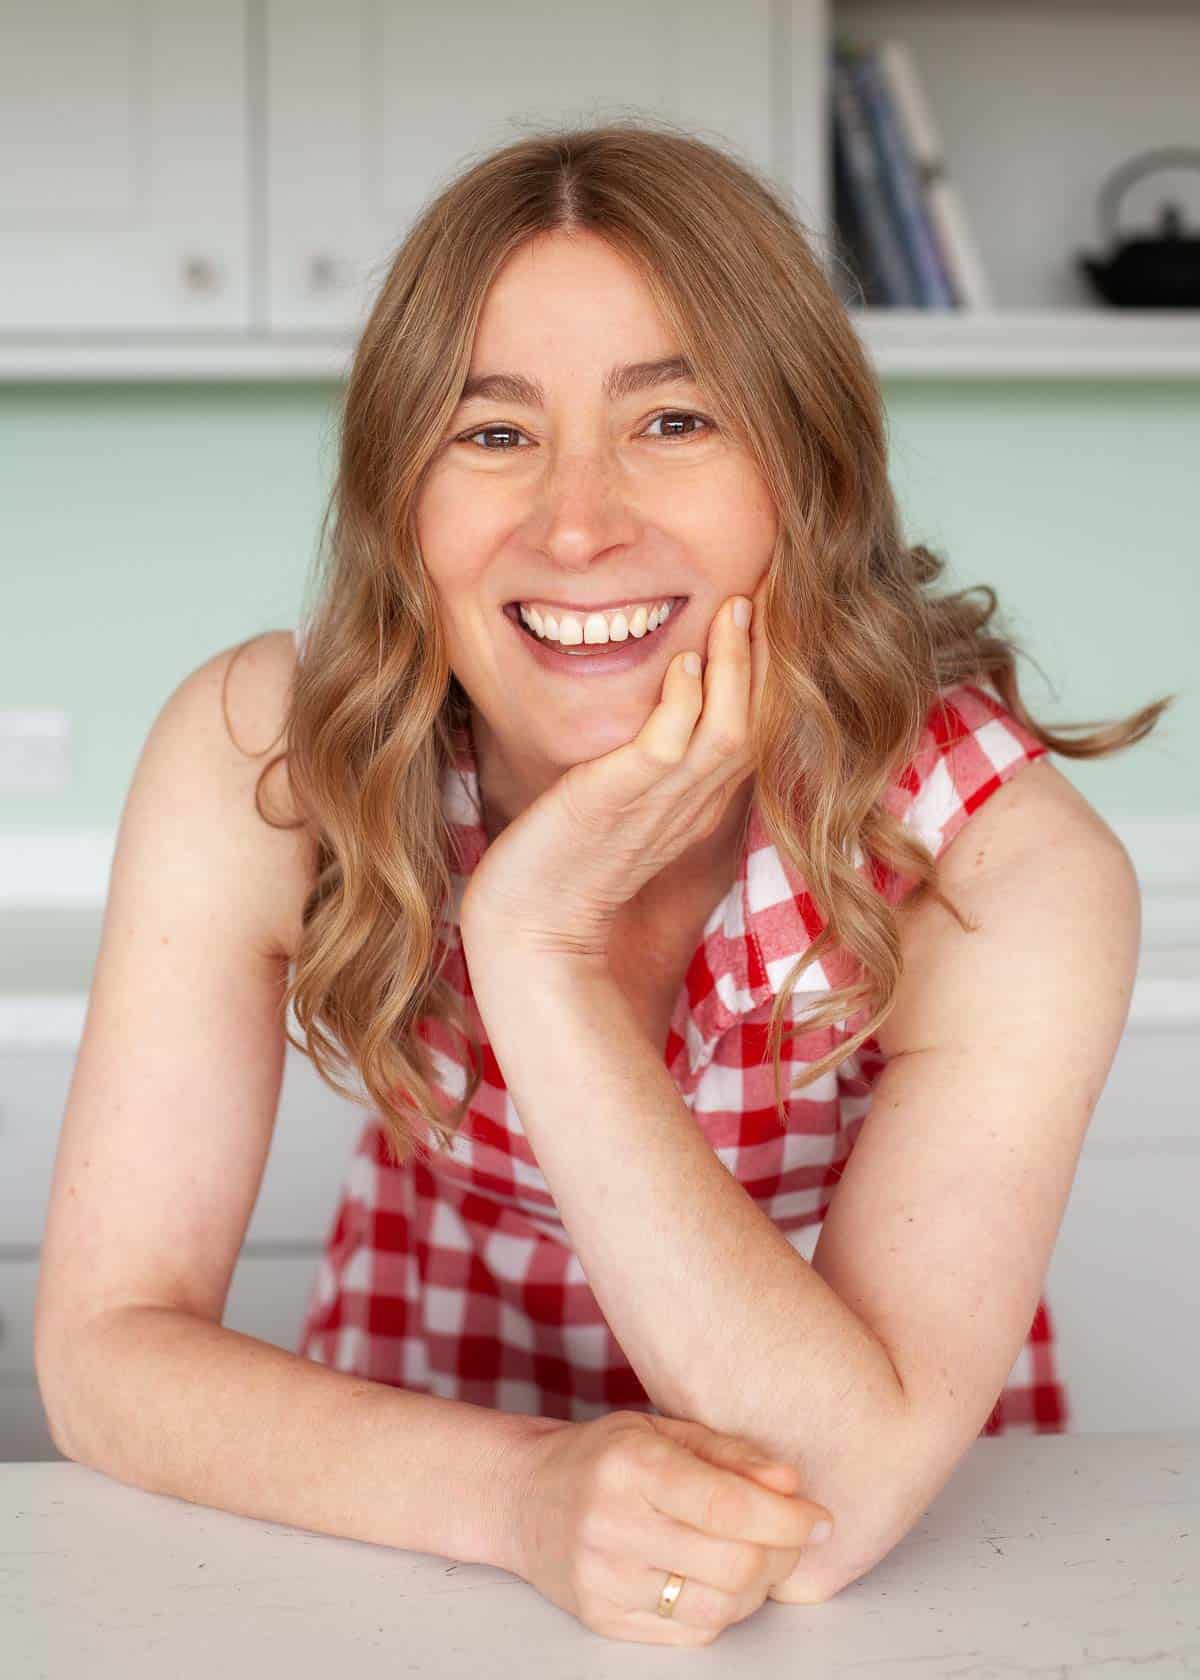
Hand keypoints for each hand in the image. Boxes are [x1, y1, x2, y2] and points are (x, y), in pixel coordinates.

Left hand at [458, 576, 768, 961]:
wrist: (530, 929)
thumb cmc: (563, 866)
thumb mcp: (617, 805)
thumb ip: (644, 765)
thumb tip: (655, 710)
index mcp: (697, 804)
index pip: (750, 730)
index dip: (766, 675)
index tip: (768, 615)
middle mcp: (692, 805)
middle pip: (756, 724)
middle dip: (767, 657)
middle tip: (769, 593)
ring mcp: (661, 805)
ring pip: (727, 730)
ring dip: (736, 667)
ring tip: (738, 607)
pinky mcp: (618, 801)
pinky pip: (667, 747)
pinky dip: (682, 703)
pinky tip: (684, 663)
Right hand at [509, 1408, 833, 1646]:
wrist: (524, 1496)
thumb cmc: (604, 1458)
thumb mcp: (662, 1431)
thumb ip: (730, 1453)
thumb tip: (790, 1482)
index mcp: (631, 1465)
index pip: (727, 1506)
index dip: (787, 1518)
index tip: (819, 1518)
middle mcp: (613, 1525)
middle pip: (733, 1564)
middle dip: (781, 1554)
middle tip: (792, 1536)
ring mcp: (605, 1580)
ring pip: (718, 1608)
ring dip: (757, 1587)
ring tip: (757, 1557)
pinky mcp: (603, 1620)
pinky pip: (692, 1633)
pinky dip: (723, 1610)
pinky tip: (720, 1579)